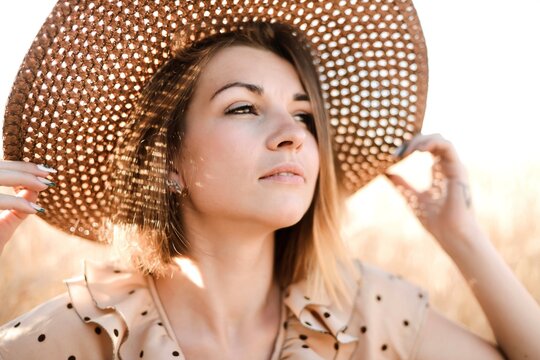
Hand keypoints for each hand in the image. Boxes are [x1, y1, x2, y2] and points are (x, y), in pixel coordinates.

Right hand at [0, 160, 55, 254]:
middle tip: (49, 174)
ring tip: (45, 186)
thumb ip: (18, 204)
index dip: (21, 165)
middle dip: (25, 169)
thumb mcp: (4, 221)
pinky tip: (34, 209)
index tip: (46, 169)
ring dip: (23, 179)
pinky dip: (17, 203)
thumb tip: (38, 188)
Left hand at [385, 134, 482, 253]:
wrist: (450, 234)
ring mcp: (454, 167)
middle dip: (414, 140)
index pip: (428, 148)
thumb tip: (386, 173)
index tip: (393, 155)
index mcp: (439, 172)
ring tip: (407, 150)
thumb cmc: (435, 220)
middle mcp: (448, 167)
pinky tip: (418, 150)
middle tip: (398, 151)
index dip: (411, 146)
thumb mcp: (411, 198)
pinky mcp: (458, 170)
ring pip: (441, 140)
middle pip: (433, 140)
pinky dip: (432, 143)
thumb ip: (401, 184)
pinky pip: (448, 147)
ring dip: (421, 140)